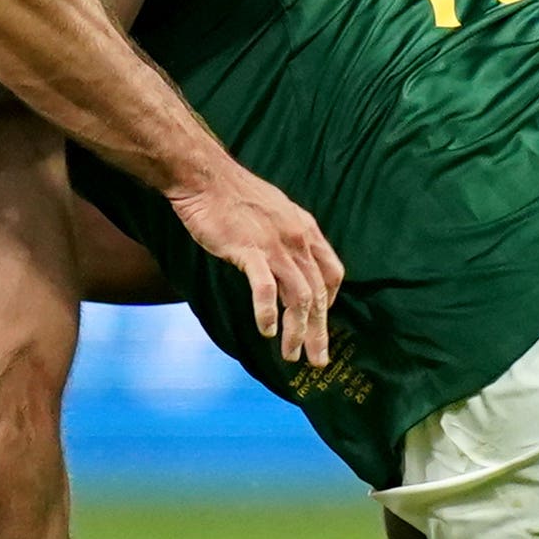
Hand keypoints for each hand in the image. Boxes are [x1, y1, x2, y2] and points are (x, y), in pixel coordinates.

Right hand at [164, 158, 342, 365]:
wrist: (206, 177)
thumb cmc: (234, 197)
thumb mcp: (275, 212)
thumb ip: (287, 237)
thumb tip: (290, 259)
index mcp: (306, 230)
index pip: (333, 272)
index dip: (331, 302)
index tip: (320, 322)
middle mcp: (297, 239)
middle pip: (319, 293)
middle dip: (320, 331)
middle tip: (318, 360)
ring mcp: (275, 246)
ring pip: (299, 297)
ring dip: (297, 331)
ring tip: (291, 355)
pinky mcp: (249, 251)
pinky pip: (266, 289)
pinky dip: (267, 313)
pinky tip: (266, 331)